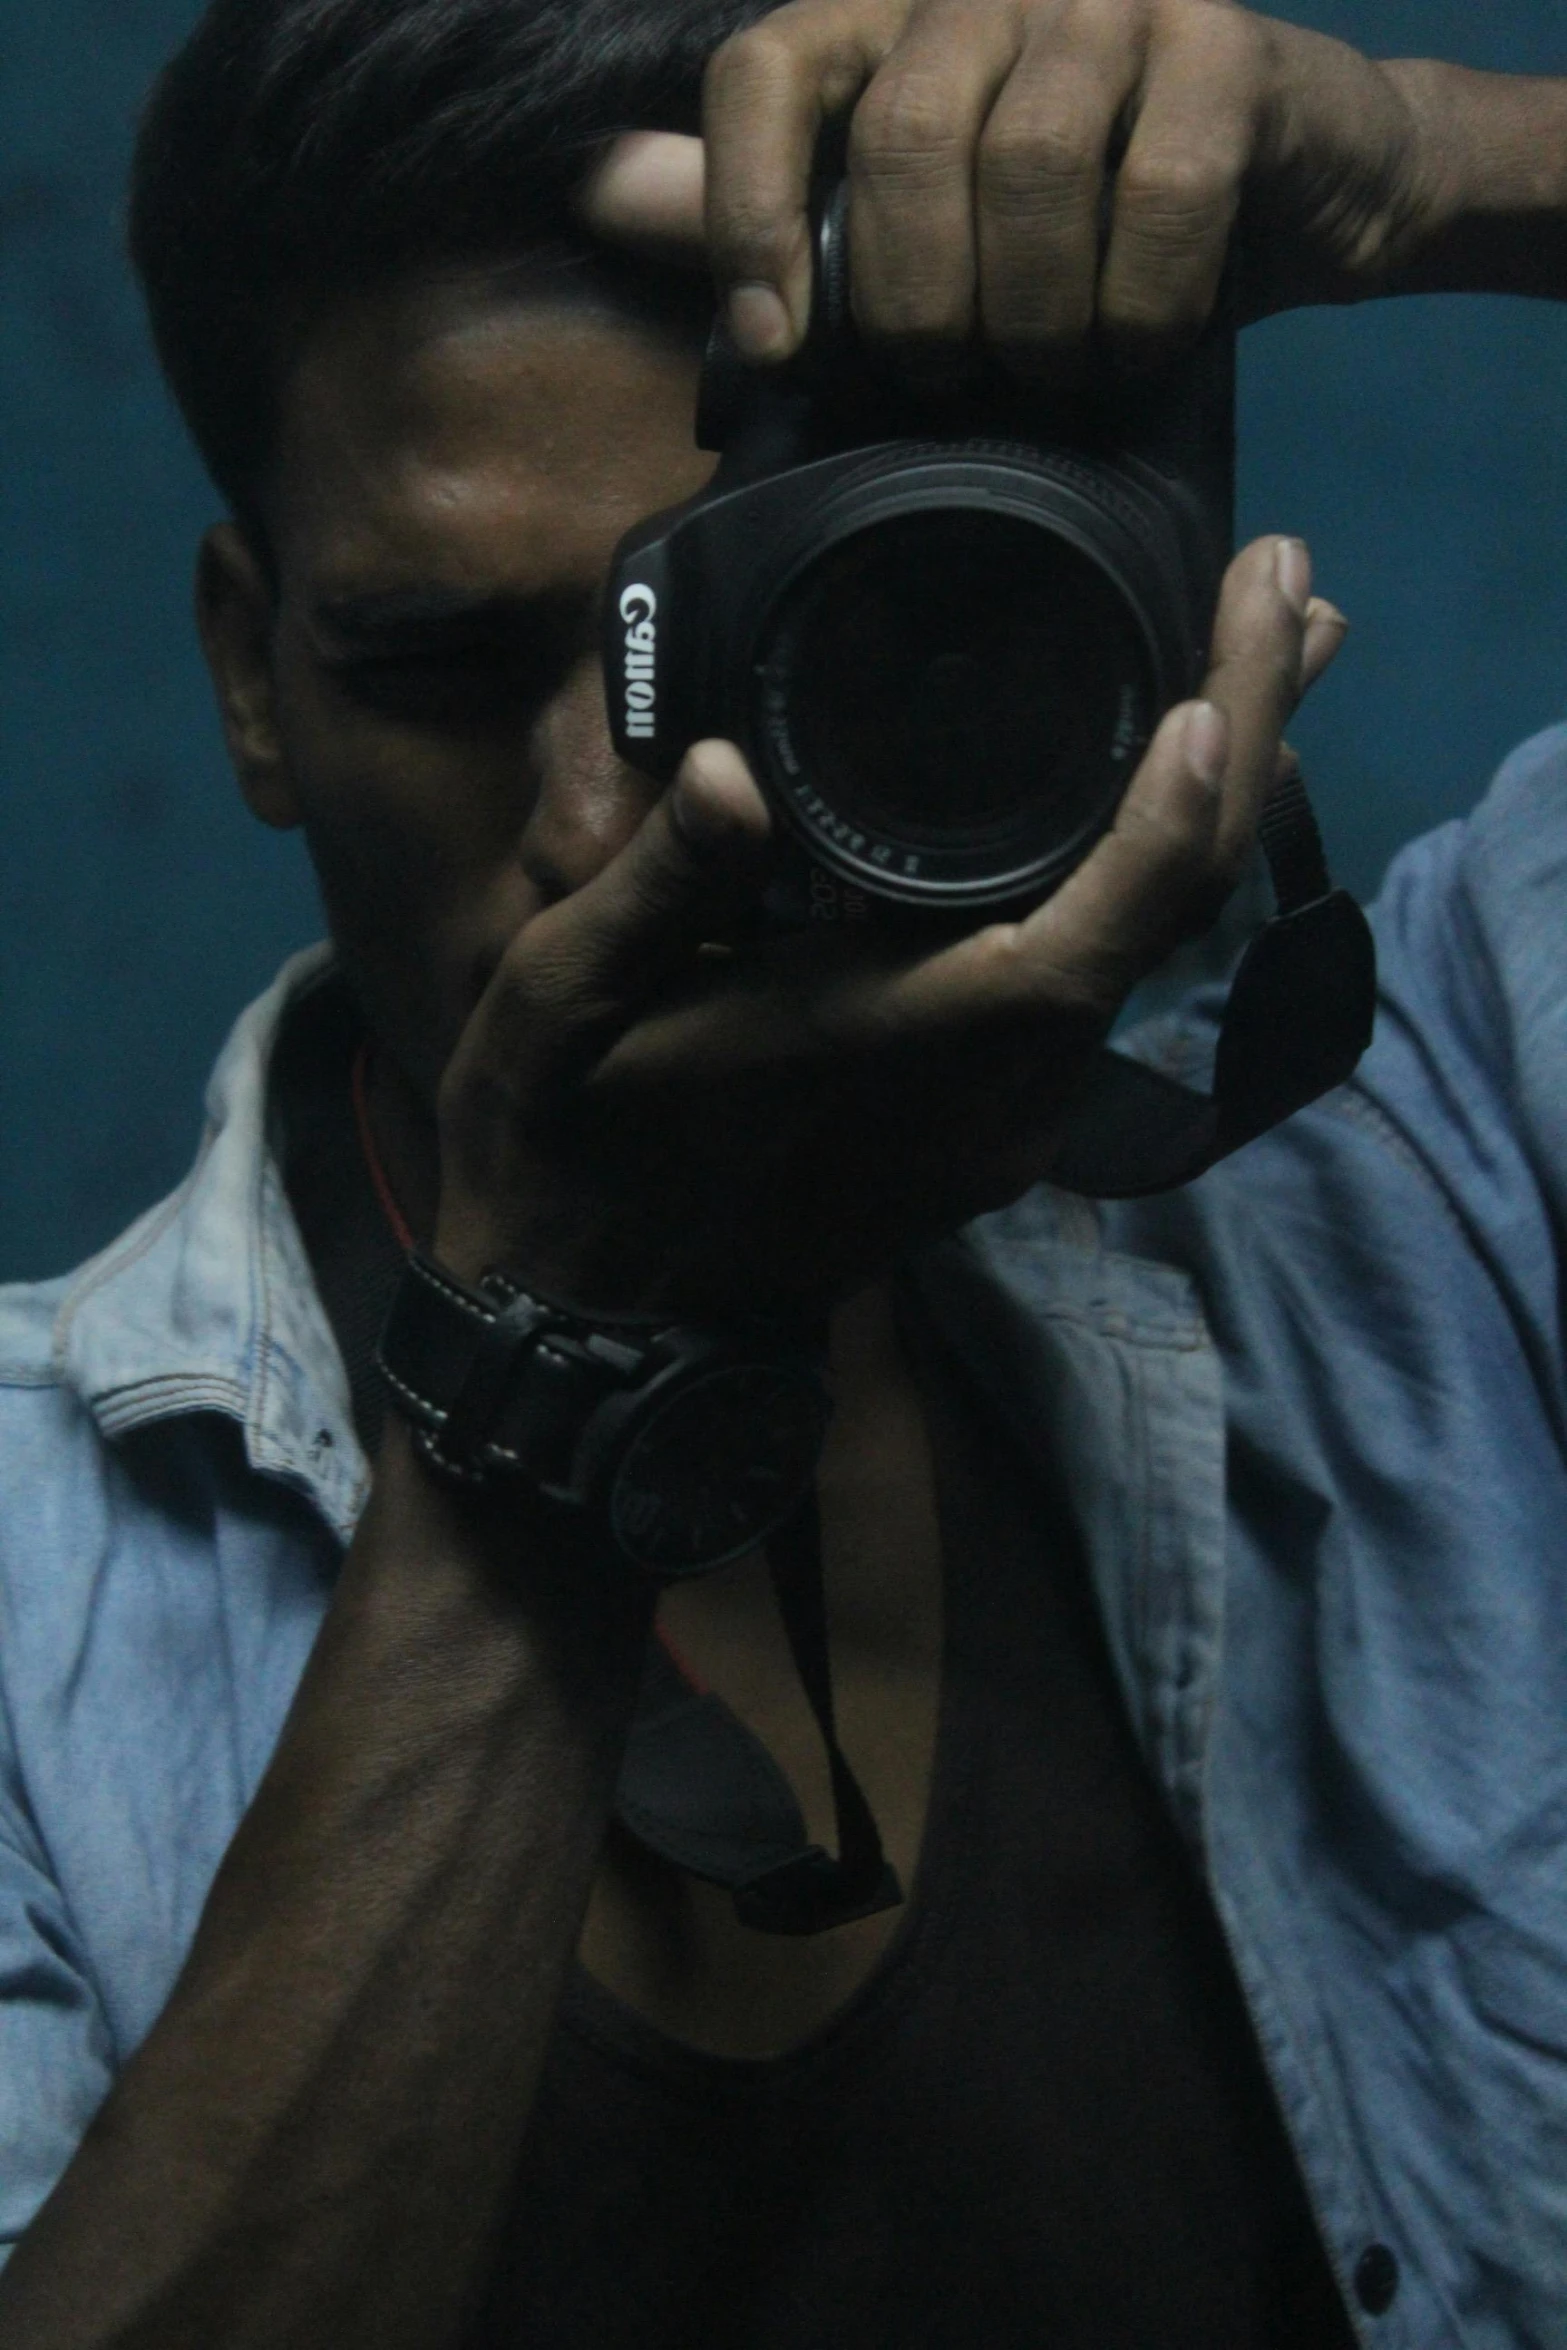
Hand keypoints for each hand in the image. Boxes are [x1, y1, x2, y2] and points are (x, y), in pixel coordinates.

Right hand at [432, 536, 1345, 1317]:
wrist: (595, 1311)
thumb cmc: (566, 1143)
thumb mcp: (559, 1003)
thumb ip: (651, 890)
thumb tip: (724, 774)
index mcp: (887, 1052)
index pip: (1074, 945)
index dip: (1159, 826)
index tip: (1212, 680)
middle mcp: (984, 1095)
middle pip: (1166, 925)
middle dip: (1246, 745)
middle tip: (1291, 588)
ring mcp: (1003, 1119)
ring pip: (1157, 951)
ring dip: (1217, 802)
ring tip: (1259, 654)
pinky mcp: (997, 1124)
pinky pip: (1115, 980)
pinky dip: (1158, 867)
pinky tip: (1166, 786)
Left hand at [583, 0, 1435, 380]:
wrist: (1294, 186)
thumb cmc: (1084, 220)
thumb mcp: (920, 222)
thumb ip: (775, 198)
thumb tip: (604, 188)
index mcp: (890, 17)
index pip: (766, 73)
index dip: (747, 215)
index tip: (775, 345)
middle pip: (899, 136)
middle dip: (914, 300)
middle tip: (951, 378)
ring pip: (1025, 164)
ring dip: (1031, 315)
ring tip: (1048, 372)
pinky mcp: (1223, 45)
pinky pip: (1158, 192)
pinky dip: (1137, 303)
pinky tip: (1136, 345)